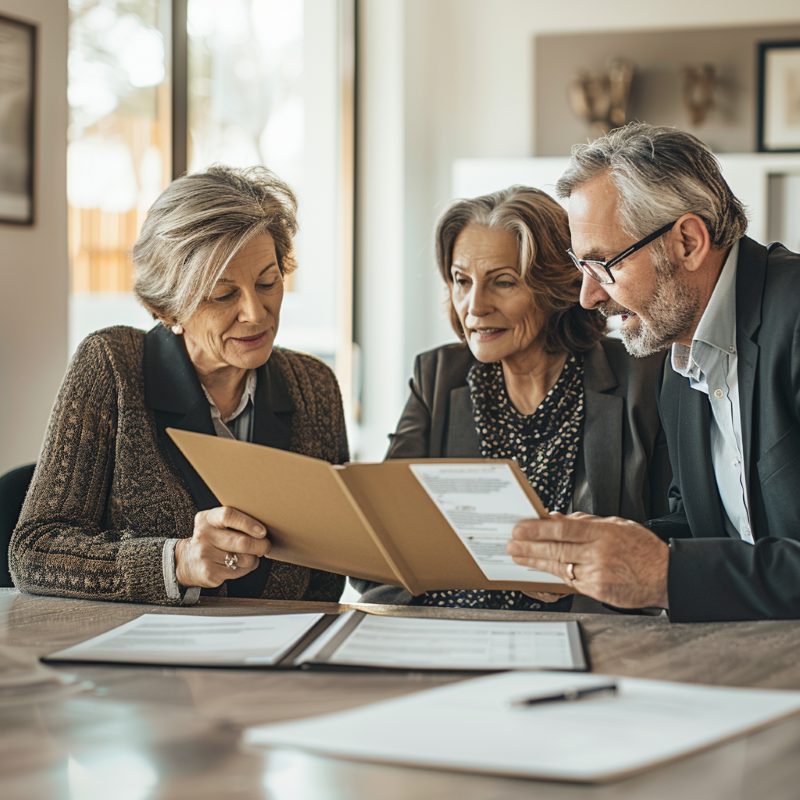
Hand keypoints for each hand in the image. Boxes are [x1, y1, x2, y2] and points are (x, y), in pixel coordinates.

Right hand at [175, 507, 270, 588]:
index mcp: (207, 519)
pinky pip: (239, 571)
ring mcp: (205, 555)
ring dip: (254, 558)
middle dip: (260, 545)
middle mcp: (204, 536)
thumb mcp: (215, 523)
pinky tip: (240, 564)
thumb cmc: (211, 539)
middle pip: (241, 542)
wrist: (187, 561)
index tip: (262, 531)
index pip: (228, 515)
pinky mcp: (209, 573)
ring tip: (251, 555)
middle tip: (265, 545)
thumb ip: (234, 520)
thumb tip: (264, 527)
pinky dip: (246, 569)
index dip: (248, 523)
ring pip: (244, 559)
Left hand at [506, 512, 668, 608]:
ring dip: (535, 562)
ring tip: (518, 557)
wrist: (667, 575)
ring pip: (559, 566)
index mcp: (603, 532)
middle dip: (528, 547)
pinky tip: (541, 570)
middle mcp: (599, 552)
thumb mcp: (616, 525)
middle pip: (556, 548)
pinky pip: (571, 581)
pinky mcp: (599, 591)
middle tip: (510, 545)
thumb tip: (557, 518)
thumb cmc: (642, 548)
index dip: (537, 529)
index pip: (563, 529)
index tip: (519, 528)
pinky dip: (555, 575)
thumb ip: (585, 522)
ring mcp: (598, 573)